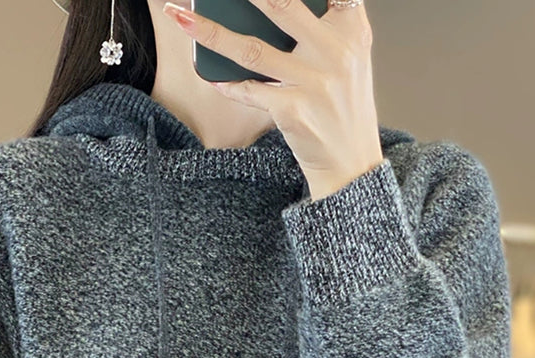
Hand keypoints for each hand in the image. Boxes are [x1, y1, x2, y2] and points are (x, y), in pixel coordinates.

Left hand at [161, 0, 383, 200]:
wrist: (350, 164)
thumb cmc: (344, 109)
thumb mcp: (351, 60)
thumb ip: (327, 27)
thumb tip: (273, 6)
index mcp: (352, 32)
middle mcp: (335, 53)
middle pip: (282, 5)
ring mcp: (313, 82)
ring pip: (251, 49)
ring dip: (210, 32)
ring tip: (182, 17)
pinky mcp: (293, 110)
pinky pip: (249, 91)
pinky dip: (227, 84)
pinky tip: (210, 76)